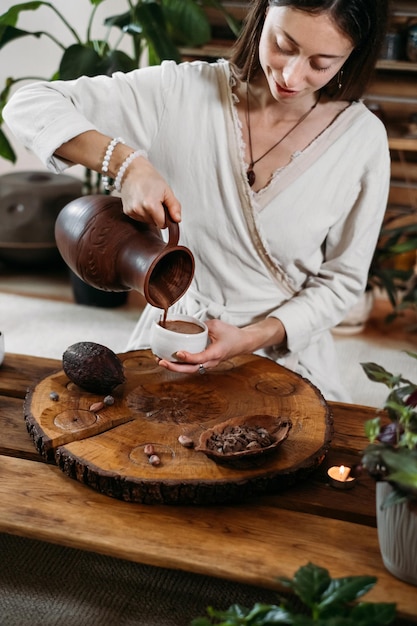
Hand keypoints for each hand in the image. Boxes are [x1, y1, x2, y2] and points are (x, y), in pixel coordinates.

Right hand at [121, 155, 180, 228]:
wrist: (133, 171)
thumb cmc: (150, 178)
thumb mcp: (167, 191)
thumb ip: (174, 207)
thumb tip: (177, 219)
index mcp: (151, 205)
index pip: (162, 224)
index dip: (166, 218)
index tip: (165, 209)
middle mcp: (140, 209)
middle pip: (155, 223)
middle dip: (158, 215)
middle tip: (156, 201)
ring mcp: (132, 211)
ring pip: (147, 221)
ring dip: (150, 214)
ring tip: (148, 200)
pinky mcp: (127, 212)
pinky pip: (139, 218)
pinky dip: (142, 212)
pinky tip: (141, 201)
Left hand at [158, 317, 286, 373]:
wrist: (243, 343)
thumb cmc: (232, 334)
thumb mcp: (217, 325)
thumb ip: (202, 325)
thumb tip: (187, 324)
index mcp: (216, 353)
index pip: (200, 358)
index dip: (188, 357)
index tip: (178, 353)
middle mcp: (211, 362)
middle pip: (190, 369)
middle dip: (174, 367)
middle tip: (161, 361)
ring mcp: (208, 364)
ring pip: (189, 370)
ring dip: (175, 367)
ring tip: (161, 360)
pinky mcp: (205, 363)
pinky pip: (191, 366)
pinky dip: (180, 365)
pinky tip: (170, 360)